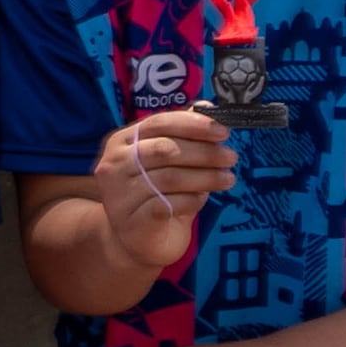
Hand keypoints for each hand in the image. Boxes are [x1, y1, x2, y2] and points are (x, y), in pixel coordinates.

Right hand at [91, 107, 234, 279]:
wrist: (136, 240)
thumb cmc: (155, 193)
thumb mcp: (167, 161)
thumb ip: (182, 134)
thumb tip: (207, 107)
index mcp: (121, 142)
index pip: (159, 123)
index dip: (193, 125)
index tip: (223, 131)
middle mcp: (114, 164)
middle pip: (165, 150)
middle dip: (204, 152)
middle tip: (231, 157)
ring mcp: (119, 194)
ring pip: (170, 177)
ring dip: (206, 177)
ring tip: (228, 179)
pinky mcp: (131, 220)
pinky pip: (169, 204)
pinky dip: (192, 200)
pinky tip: (202, 199)